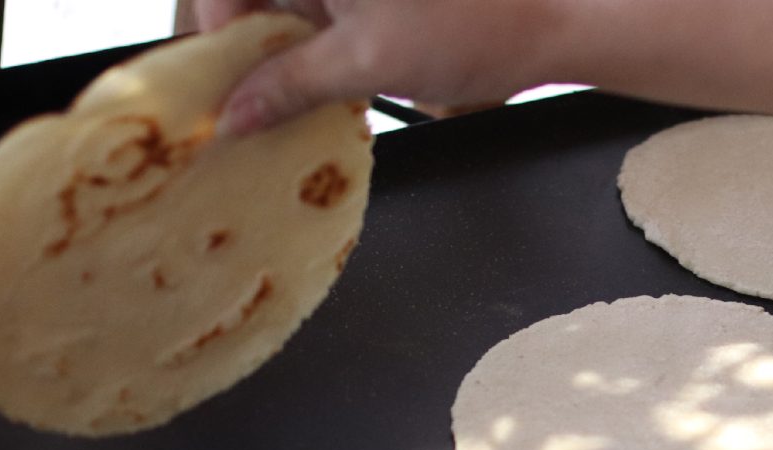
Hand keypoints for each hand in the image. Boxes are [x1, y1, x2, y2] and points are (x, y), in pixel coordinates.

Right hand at [198, 0, 568, 134]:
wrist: (558, 19)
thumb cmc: (474, 26)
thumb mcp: (367, 61)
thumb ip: (290, 84)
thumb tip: (236, 114)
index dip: (214, 23)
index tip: (220, 79)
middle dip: (248, 36)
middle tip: (246, 95)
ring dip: (281, 38)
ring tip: (281, 94)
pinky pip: (325, 2)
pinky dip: (315, 32)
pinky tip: (318, 73)